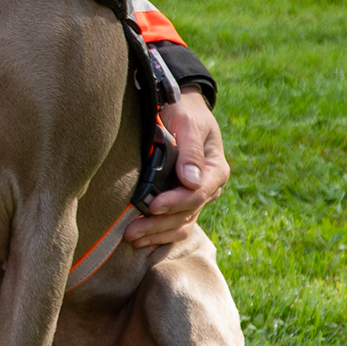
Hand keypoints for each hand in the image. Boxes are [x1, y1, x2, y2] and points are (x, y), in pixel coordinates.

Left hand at [125, 87, 228, 249]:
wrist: (181, 106)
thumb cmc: (184, 111)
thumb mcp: (188, 123)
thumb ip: (190, 150)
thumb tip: (191, 180)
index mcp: (215, 169)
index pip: (196, 194)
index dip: (174, 202)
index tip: (152, 205)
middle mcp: (208, 186)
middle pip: (186, 214)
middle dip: (158, 224)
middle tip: (131, 230)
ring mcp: (196, 195)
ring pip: (181, 223)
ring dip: (157, 233)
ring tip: (132, 237)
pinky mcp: (183, 198)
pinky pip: (176, 222)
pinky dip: (160, 233)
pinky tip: (142, 239)